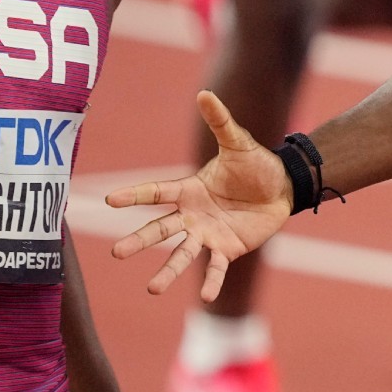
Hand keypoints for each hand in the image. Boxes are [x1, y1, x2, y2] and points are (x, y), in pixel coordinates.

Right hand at [106, 91, 291, 301]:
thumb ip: (221, 122)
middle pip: (160, 229)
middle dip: (140, 241)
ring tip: (152, 288)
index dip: (134, 196)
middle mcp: (191, 215)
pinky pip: (217, 268)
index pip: (156, 193)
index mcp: (188, 190)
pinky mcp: (227, 249)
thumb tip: (205, 93)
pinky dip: (212, 282)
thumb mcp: (239, 143)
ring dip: (168, 271)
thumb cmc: (255, 165)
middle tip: (116, 253)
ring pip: (182, 253)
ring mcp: (207, 234)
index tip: (109, 201)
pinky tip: (207, 297)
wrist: (281, 188)